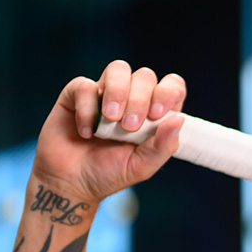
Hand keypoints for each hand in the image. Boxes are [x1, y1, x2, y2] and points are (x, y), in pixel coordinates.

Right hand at [32, 60, 186, 203]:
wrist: (72, 182)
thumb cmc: (110, 173)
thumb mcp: (142, 166)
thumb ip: (163, 145)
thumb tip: (179, 119)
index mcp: (154, 113)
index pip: (172, 86)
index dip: (168, 92)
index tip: (157, 115)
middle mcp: (132, 98)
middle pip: (146, 76)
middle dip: (140, 99)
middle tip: (129, 126)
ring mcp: (105, 93)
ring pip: (119, 69)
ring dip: (118, 91)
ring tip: (111, 119)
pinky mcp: (77, 94)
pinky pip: (85, 85)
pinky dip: (87, 107)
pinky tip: (88, 132)